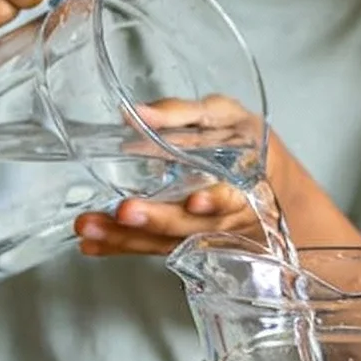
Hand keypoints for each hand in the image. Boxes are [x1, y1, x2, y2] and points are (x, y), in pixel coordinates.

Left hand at [75, 97, 343, 258]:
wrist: (271, 187)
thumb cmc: (245, 144)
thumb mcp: (226, 118)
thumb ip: (183, 114)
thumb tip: (135, 113)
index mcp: (242, 183)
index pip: (232, 197)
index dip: (216, 202)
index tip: (196, 202)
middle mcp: (223, 218)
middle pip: (191, 226)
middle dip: (157, 220)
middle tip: (124, 211)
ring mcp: (200, 235)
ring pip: (166, 241)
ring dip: (126, 237)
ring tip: (89, 228)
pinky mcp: (182, 243)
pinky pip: (151, 247)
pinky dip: (120, 246)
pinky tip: (91, 245)